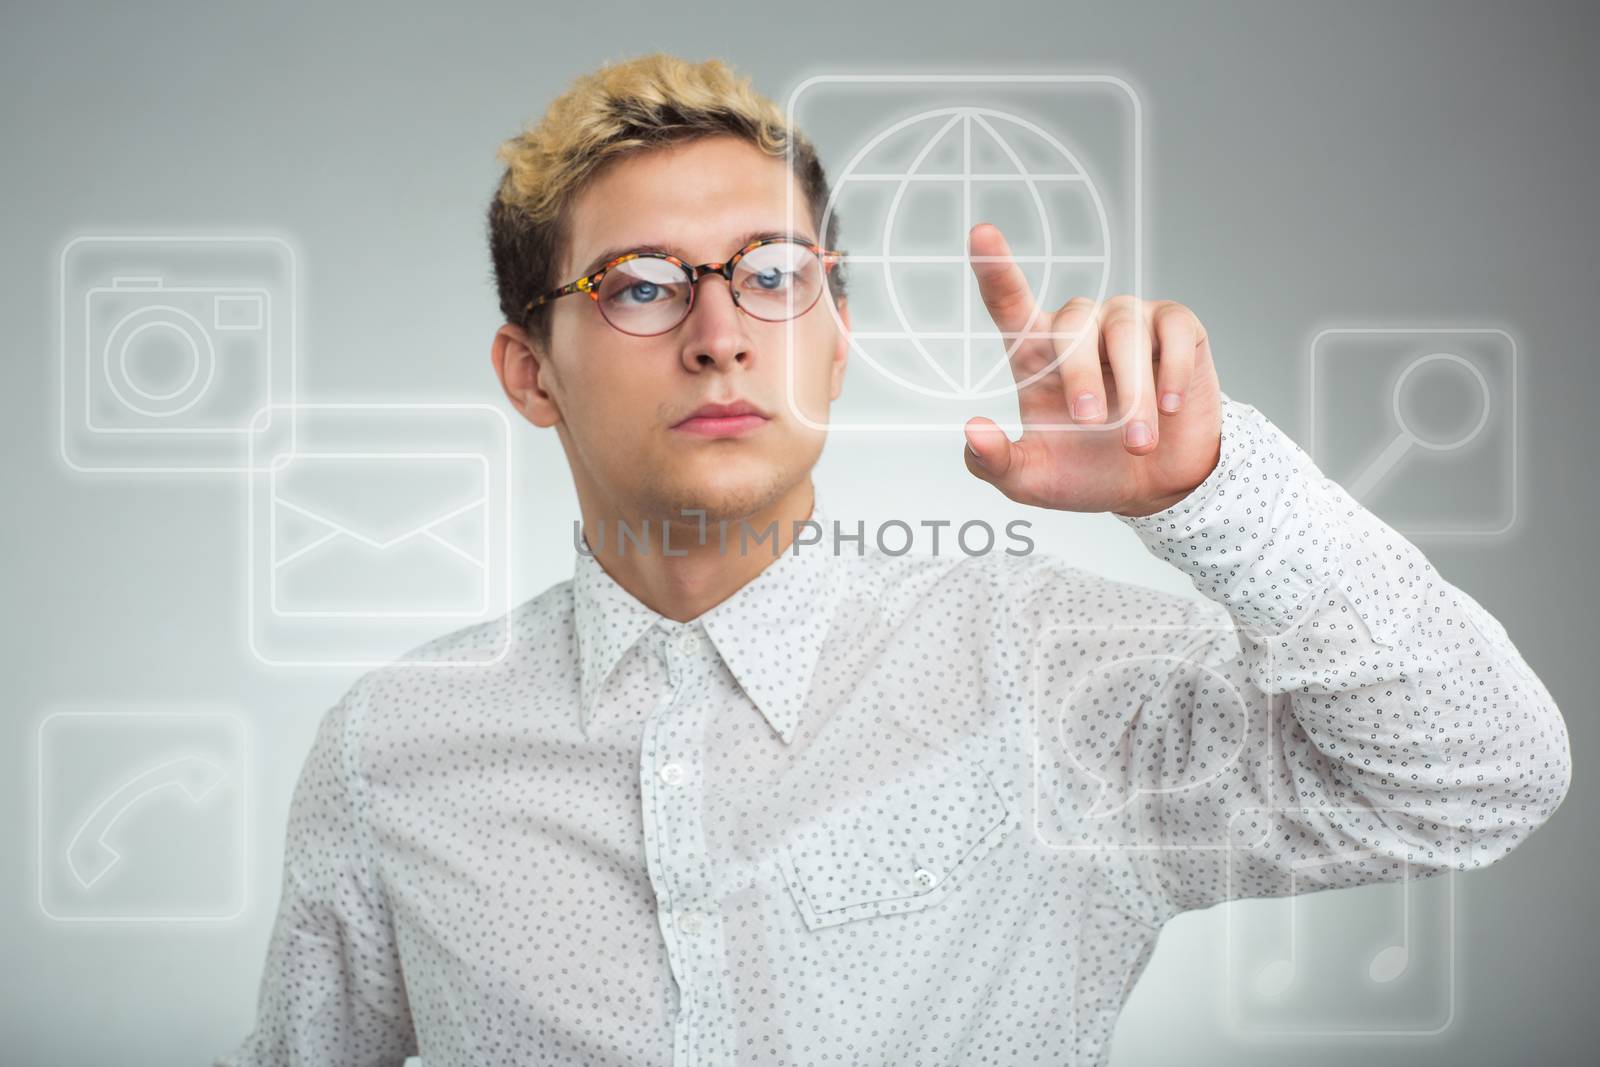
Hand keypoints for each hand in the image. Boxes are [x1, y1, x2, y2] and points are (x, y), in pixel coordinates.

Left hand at [960, 223, 1222, 516]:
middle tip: (1092, 424)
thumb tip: (972, 430)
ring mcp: (1128, 322)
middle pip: (1071, 325)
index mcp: (1036, 356)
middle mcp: (1080, 328)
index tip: (981, 233)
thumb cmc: (1089, 473)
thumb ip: (995, 463)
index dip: (995, 268)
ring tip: (1138, 442)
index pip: (1010, 304)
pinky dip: (1172, 372)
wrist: (1158, 485)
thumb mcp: (1033, 481)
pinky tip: (1171, 407)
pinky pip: (1173, 331)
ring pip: (1125, 334)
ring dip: (1133, 395)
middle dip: (1080, 377)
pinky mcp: (1176, 327)